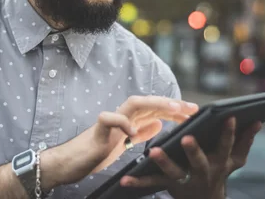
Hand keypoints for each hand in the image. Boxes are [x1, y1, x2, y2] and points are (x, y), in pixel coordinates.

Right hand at [40, 95, 198, 189]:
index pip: (155, 109)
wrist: (71, 161)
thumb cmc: (96, 151)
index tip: (193, 112)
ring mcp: (110, 121)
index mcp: (129, 120)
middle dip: (171, 103)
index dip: (174, 108)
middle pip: (149, 102)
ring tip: (171, 109)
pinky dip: (122, 122)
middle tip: (191, 108)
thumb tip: (159, 122)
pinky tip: (133, 132)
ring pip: (133, 103)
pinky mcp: (98, 130)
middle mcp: (121, 116)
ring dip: (154, 104)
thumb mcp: (125, 143)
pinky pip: (109, 118)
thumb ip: (141, 131)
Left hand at [120, 118, 261, 198]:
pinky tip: (125, 179)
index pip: (225, 144)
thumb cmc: (220, 172)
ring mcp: (185, 181)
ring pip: (173, 172)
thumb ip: (245, 141)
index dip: (227, 131)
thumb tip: (257, 121)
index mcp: (219, 162)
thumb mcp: (235, 160)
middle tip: (186, 137)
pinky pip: (151, 184)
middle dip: (194, 150)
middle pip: (199, 161)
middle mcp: (203, 172)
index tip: (227, 116)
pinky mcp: (168, 186)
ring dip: (164, 163)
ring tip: (153, 152)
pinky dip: (138, 183)